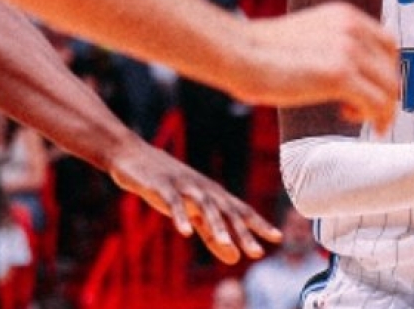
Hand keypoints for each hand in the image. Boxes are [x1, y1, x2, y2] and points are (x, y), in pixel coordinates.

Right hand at [107, 140, 281, 263]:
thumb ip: (213, 235)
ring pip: (205, 207)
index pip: (242, 211)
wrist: (135, 156)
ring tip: (227, 244)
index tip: (278, 238)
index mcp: (214, 195)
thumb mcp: (192, 213)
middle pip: (228, 212)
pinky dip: (180, 217)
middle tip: (257, 253)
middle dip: (243, 233)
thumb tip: (234, 258)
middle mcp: (205, 190)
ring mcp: (184, 186)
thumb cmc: (170, 187)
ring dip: (216, 226)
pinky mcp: (162, 187)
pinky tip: (185, 233)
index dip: (259, 224)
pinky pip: (173, 203)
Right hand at [237, 2, 399, 132]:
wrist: (236, 52)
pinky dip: (372, 117)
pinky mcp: (340, 75)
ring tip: (355, 117)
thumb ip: (332, 47)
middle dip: (385, 92)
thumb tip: (348, 76)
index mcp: (346, 16)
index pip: (388, 44)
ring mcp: (349, 50)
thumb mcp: (307, 36)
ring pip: (389, 88)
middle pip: (392, 67)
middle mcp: (353, 28)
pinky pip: (376, 103)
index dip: (385, 70)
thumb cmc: (258, 50)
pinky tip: (349, 118)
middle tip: (368, 110)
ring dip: (379, 108)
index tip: (374, 89)